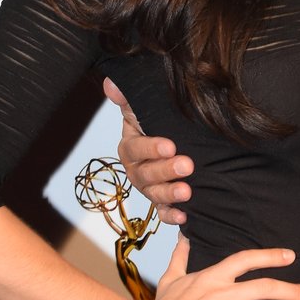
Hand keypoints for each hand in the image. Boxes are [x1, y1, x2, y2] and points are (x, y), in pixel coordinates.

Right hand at [106, 77, 192, 225]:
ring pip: (155, 195)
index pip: (135, 149)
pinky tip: (184, 215)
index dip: (151, 148)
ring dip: (170, 194)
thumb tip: (111, 83)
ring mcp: (150, 188)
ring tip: (188, 191)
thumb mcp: (145, 108)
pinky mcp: (164, 203)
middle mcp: (137, 170)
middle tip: (187, 165)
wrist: (180, 140)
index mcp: (131, 147)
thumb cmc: (159, 123)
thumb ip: (129, 97)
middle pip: (145, 174)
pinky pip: (163, 214)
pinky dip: (172, 216)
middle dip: (166, 171)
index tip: (170, 146)